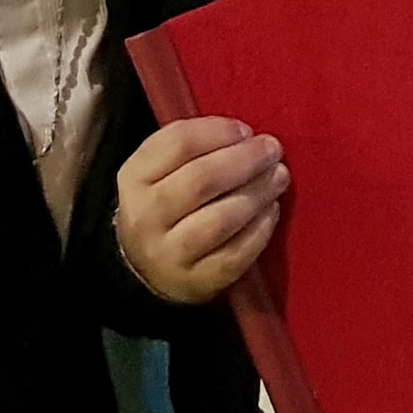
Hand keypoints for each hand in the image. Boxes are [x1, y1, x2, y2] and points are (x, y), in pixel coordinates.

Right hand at [116, 117, 287, 305]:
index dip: (217, 132)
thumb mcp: (158, 171)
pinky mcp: (196, 282)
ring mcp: (170, 254)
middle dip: (245, 160)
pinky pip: (235, 254)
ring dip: (257, 193)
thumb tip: (246, 137)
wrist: (144, 271)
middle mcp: (146, 216)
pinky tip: (271, 210)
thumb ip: (192, 148)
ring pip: (221, 219)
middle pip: (201, 180)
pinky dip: (260, 229)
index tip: (246, 130)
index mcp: (134, 178)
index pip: (177, 144)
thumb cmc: (163, 206)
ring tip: (278, 177)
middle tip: (272, 149)